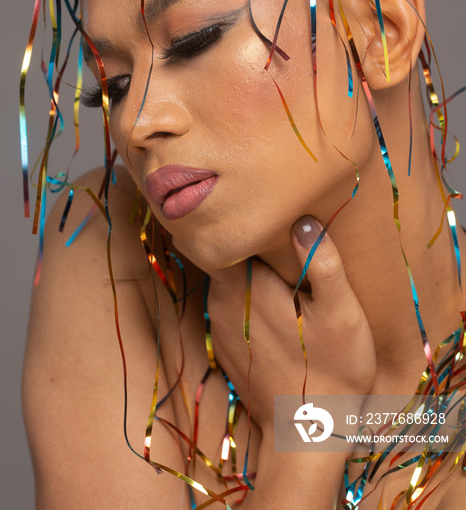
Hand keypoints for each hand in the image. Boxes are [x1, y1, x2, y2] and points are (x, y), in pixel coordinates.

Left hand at [207, 216, 375, 433]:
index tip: (258, 204)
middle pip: (223, 253)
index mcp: (243, 284)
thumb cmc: (332, 369)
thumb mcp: (341, 312)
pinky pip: (229, 303)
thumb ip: (321, 261)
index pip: (222, 233)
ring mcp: (220, 324)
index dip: (237, 215)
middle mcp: (221, 301)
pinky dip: (244, 293)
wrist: (308, 432)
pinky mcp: (227, 344)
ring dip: (245, 266)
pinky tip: (270, 296)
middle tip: (273, 226)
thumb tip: (302, 219)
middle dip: (244, 238)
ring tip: (274, 256)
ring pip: (225, 277)